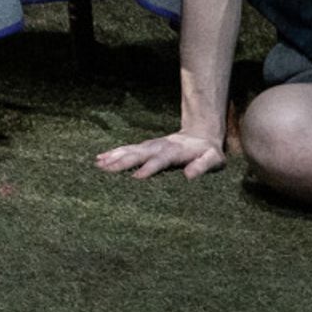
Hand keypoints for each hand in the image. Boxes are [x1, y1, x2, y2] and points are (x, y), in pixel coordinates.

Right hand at [93, 130, 227, 178]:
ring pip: (129, 150)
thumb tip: (189, 176)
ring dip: (113, 156)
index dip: (148, 169)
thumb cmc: (208, 152)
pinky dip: (113, 153)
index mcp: (174, 152)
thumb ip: (203, 166)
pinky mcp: (145, 147)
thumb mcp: (213, 159)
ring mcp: (150, 146)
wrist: (201, 134)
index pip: (159, 161)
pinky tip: (100, 158)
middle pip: (138, 154)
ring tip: (98, 164)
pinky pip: (126, 150)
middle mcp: (158, 147)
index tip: (136, 178)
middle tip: (106, 169)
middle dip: (122, 162)